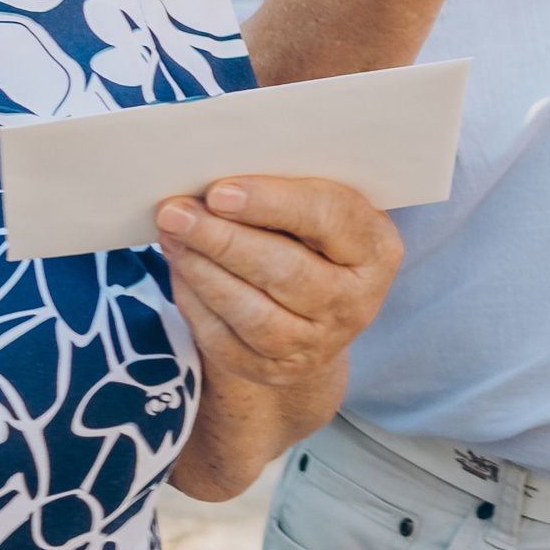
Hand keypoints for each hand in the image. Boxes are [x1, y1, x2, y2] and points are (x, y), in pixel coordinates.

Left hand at [155, 177, 402, 389]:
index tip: (219, 191)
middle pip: (286, 270)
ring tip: (172, 238)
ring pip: (253, 312)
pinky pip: (227, 341)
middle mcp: (356, 301)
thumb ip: (294, 194)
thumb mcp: (325, 212)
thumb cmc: (316, 240)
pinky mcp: (278, 369)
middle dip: (224, 239)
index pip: (329, 218)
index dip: (272, 203)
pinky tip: (180, 272)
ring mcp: (319, 342)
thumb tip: (223, 179)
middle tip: (176, 213)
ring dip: (204, 272)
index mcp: (377, 249)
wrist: (320, 312)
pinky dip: (196, 304)